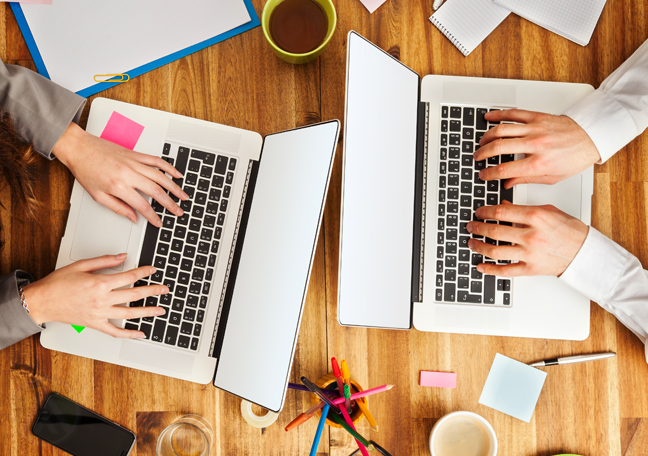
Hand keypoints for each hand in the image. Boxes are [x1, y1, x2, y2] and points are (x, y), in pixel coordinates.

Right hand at [22, 254, 167, 338]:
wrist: (41, 301)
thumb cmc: (58, 283)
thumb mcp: (81, 265)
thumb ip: (105, 261)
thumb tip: (122, 257)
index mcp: (100, 283)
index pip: (129, 276)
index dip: (144, 272)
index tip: (153, 269)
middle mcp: (102, 299)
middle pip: (134, 295)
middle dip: (153, 291)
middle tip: (165, 290)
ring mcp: (100, 314)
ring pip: (129, 313)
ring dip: (147, 312)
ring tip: (160, 310)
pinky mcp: (95, 324)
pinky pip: (115, 331)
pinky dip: (129, 334)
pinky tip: (140, 334)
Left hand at [53, 122, 187, 226]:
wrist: (78, 147)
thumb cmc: (84, 169)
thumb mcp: (97, 195)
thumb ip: (118, 207)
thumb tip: (133, 217)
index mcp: (118, 186)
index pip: (142, 205)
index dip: (153, 216)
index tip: (159, 222)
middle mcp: (128, 173)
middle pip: (156, 191)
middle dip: (170, 204)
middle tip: (178, 211)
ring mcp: (133, 162)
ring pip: (160, 176)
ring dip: (174, 187)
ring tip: (183, 196)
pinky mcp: (135, 154)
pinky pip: (156, 160)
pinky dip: (168, 168)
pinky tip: (176, 174)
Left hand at [466, 201, 588, 276]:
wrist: (584, 253)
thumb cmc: (570, 231)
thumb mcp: (549, 211)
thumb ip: (525, 209)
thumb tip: (505, 206)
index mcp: (536, 217)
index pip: (502, 212)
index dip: (485, 212)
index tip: (479, 212)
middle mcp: (531, 236)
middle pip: (495, 231)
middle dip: (478, 228)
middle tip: (471, 226)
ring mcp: (529, 254)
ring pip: (496, 251)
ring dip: (479, 246)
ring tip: (471, 242)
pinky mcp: (530, 269)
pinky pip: (505, 271)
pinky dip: (490, 269)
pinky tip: (480, 266)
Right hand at [474, 109, 600, 187]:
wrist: (591, 138)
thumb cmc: (574, 157)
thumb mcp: (552, 177)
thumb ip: (526, 180)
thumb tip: (508, 183)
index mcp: (539, 163)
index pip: (505, 169)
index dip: (490, 173)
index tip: (484, 174)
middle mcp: (536, 144)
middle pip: (499, 147)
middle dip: (482, 154)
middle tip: (477, 158)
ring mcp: (535, 128)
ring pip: (502, 129)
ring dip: (486, 137)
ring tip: (481, 143)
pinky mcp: (537, 117)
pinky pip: (513, 113)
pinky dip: (498, 114)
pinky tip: (489, 117)